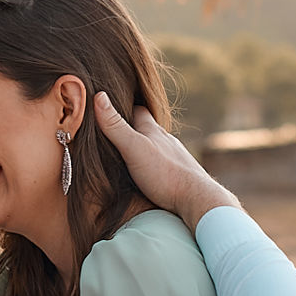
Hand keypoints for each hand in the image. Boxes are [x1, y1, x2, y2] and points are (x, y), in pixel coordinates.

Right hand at [94, 92, 239, 228]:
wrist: (197, 199)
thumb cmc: (165, 174)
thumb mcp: (134, 148)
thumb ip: (116, 126)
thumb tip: (98, 96)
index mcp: (154, 131)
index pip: (139, 111)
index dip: (126, 106)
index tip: (114, 104)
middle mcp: (167, 141)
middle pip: (149, 128)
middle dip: (136, 126)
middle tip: (121, 126)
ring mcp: (176, 157)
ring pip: (159, 146)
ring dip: (147, 146)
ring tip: (134, 150)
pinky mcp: (181, 174)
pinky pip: (165, 164)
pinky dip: (156, 163)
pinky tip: (152, 171)